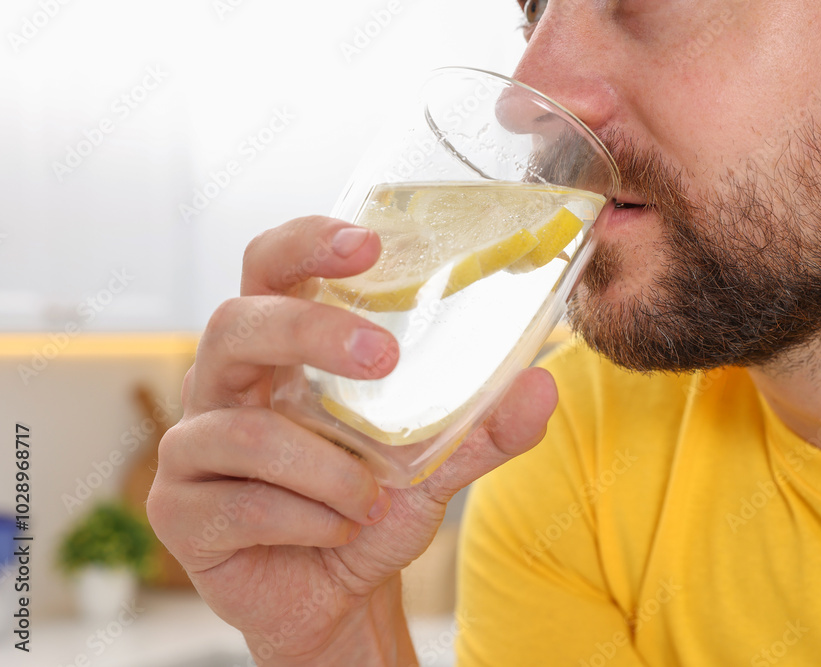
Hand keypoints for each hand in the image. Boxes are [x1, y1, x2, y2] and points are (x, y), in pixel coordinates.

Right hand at [146, 215, 557, 664]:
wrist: (337, 597)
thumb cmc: (370, 508)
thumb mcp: (435, 464)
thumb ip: (483, 427)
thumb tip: (541, 386)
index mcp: (279, 353)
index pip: (270, 269)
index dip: (305, 244)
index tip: (365, 244)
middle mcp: (225, 386)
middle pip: (236, 323)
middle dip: (310, 332)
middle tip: (382, 357)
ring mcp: (191, 447)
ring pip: (244, 430)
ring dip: (327, 469)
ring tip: (373, 499)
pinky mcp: (180, 511)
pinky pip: (241, 504)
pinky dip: (308, 519)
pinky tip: (339, 531)